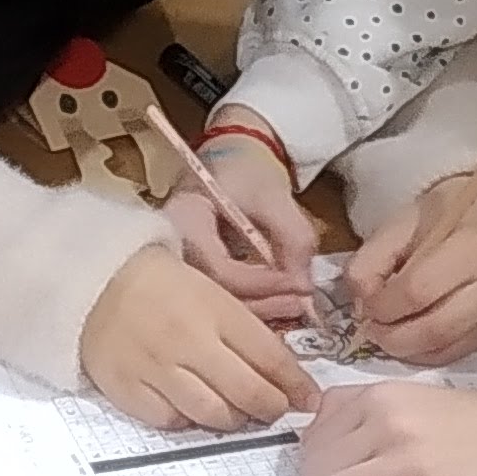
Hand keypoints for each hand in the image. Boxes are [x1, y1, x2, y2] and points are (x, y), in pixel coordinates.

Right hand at [79, 247, 313, 432]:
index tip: (309, 399)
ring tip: (237, 414)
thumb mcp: (210, 290)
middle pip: (248, 393)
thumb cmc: (159, 283)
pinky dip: (188, 421)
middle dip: (271, 408)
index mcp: (216, 310)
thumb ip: (244, 327)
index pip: (270, 357)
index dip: (296, 385)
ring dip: (234, 420)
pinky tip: (193, 410)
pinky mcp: (127, 389)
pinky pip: (170, 421)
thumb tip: (282, 370)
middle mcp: (189, 342)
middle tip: (275, 411)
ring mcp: (156, 368)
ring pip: (213, 414)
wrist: (92, 280)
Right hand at [162, 127, 316, 325]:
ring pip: (219, 306)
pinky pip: (222, 303)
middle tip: (301, 303)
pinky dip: (254, 308)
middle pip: (214, 296)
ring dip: (262, 312)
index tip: (298, 282)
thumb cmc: (245, 171)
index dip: (260, 283)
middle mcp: (173, 251)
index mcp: (183, 221)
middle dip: (262, 304)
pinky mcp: (196, 280)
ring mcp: (182, 269)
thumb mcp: (274, 196)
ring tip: (297, 305)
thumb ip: (293, 236)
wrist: (228, 163)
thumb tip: (303, 284)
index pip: (218, 268)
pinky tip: (281, 305)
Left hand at [297, 381, 476, 475]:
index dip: (319, 458)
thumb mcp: (409, 397)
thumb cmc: (470, 420)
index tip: (340, 466)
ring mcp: (406, 461)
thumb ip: (362, 411)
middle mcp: (385, 424)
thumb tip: (316, 439)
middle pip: (317, 469)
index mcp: (377, 396)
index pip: (312, 435)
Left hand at [343, 177, 476, 366]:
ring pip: (445, 349)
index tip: (364, 305)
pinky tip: (411, 340)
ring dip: (406, 350)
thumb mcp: (399, 225)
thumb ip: (371, 261)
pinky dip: (425, 354)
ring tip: (388, 334)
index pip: (417, 291)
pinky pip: (456, 355)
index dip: (382, 305)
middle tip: (371, 328)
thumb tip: (361, 305)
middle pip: (434, 329)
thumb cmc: (442, 217)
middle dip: (392, 336)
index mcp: (471, 247)